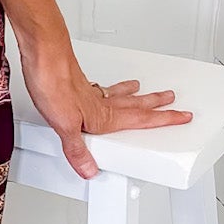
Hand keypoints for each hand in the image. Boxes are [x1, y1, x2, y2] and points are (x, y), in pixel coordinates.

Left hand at [18, 41, 193, 180]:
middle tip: (171, 100)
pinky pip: (98, 87)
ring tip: (142, 90)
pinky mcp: (74, 82)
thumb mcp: (64, 125)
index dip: (163, 120)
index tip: (181, 116)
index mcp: (104, 116)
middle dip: (155, 104)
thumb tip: (89, 170)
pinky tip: (99, 88)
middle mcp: (100, 102)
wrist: (42, 53)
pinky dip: (106, 88)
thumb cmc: (53, 83)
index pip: (141, 120)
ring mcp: (88, 91)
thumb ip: (77, 149)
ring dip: (133, 94)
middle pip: (135, 104)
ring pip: (118, 94)